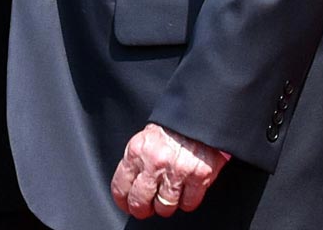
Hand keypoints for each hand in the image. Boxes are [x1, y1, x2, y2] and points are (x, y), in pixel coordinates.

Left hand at [110, 122, 227, 218]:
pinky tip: (186, 192)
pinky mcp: (198, 175)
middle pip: (140, 201)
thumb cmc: (175, 125)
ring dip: (167, 205)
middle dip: (142, 209)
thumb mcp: (147, 137)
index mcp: (137, 150)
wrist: (201, 113)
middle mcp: (155, 162)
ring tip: (170, 197)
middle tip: (147, 209)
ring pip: (165, 206)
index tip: (127, 205)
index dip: (123, 201)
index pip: (121, 186)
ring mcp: (177, 170)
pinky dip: (187, 202)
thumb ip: (139, 159)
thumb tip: (132, 184)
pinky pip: (188, 203)